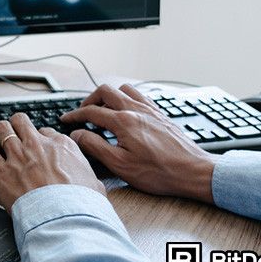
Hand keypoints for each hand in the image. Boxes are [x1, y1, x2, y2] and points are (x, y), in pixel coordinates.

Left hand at [0, 113, 105, 212]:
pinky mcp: (2, 170)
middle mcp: (38, 146)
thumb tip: (91, 183)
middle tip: (12, 134)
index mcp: (62, 146)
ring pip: (1, 129)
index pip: (45, 132)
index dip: (39, 138)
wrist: (64, 217)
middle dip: (15, 125)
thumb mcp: (94, 184)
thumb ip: (88, 177)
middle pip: (21, 121)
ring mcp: (18, 156)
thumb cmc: (80, 204)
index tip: (36, 146)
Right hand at [61, 84, 216, 203]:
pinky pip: (140, 95)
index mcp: (124, 122)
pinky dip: (127, 98)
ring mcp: (150, 110)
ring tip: (103, 111)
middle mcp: (136, 110)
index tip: (66, 120)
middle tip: (83, 114)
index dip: (75, 115)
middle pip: (105, 91)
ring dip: (109, 96)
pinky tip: (126, 111)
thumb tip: (77, 134)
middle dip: (89, 100)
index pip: (91, 111)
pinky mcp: (160, 114)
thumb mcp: (120, 165)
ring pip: (123, 89)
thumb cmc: (159, 172)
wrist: (194, 172)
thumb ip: (95, 146)